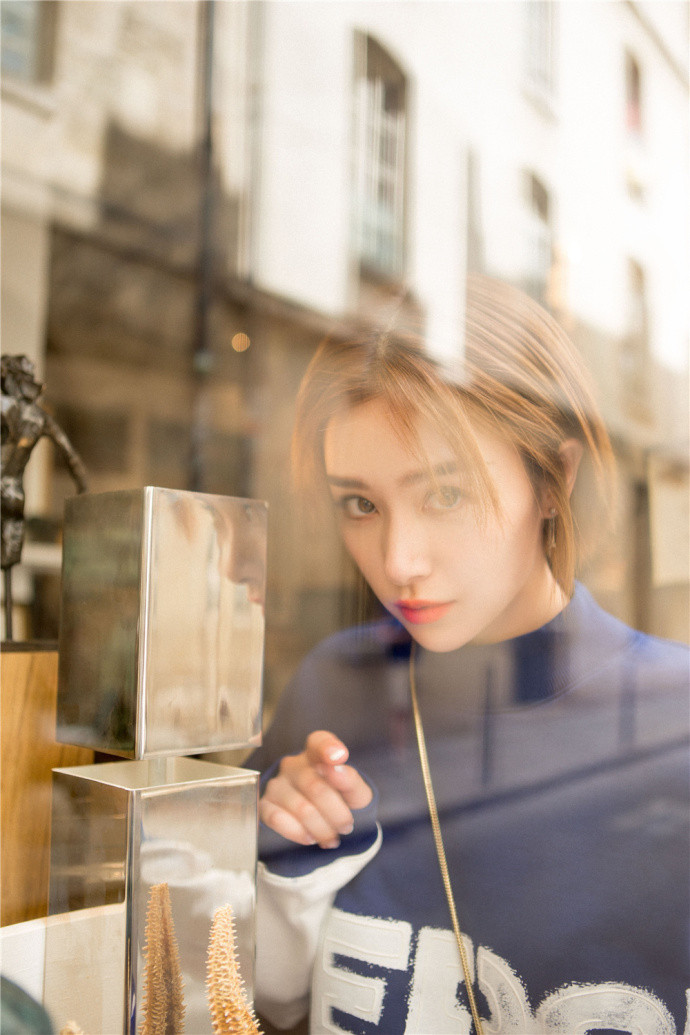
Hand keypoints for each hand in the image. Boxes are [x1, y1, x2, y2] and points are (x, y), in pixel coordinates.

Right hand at [259, 730, 372, 848]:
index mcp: (317, 754)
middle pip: (316, 787)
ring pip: (301, 808)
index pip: (319, 742)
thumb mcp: (355, 793)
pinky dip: (298, 833)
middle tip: (346, 826)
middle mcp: (294, 765)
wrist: (322, 820)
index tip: (340, 756)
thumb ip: (351, 781)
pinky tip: (310, 837)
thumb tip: (337, 768)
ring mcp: (277, 784)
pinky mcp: (265, 805)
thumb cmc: (339, 800)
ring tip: (332, 837)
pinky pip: (277, 819)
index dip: (329, 748)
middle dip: (337, 814)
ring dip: (322, 829)